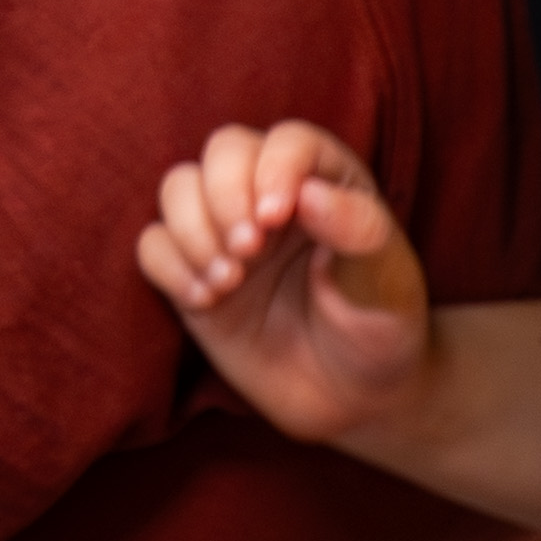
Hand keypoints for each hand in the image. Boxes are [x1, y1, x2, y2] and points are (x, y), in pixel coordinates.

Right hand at [135, 121, 438, 448]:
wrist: (353, 397)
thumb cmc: (380, 329)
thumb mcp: (387, 284)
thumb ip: (357, 231)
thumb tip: (307, 193)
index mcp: (326, 181)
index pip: (288, 143)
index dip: (274, 169)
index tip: (277, 217)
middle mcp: (270, 196)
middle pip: (223, 151)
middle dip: (225, 194)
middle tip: (249, 251)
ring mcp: (227, 234)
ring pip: (179, 188)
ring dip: (192, 229)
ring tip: (228, 282)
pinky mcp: (194, 274)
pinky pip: (154, 246)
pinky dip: (169, 266)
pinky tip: (207, 299)